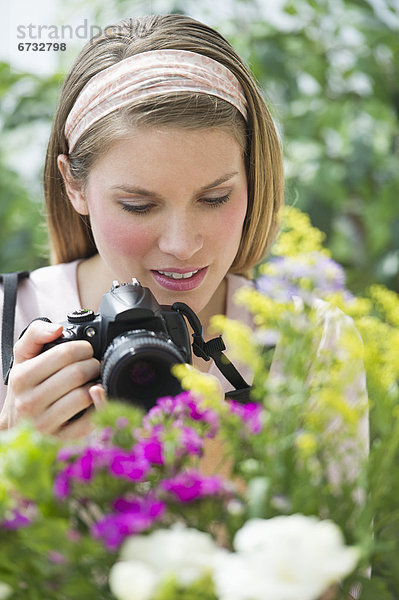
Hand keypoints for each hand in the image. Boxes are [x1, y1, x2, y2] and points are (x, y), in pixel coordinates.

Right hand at [0, 320, 105, 438]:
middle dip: (92, 364)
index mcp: (22, 378)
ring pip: (84, 396)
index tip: (85, 350)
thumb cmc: (25, 387)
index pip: (65, 354)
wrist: (16, 423)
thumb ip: (36, 334)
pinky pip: (91, 420)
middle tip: (91, 366)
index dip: (83, 348)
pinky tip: (94, 398)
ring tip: (90, 381)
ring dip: (95, 384)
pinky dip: (99, 405)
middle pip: (77, 373)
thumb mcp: (23, 357)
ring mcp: (45, 423)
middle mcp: (30, 403)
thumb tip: (57, 329)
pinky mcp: (61, 439)